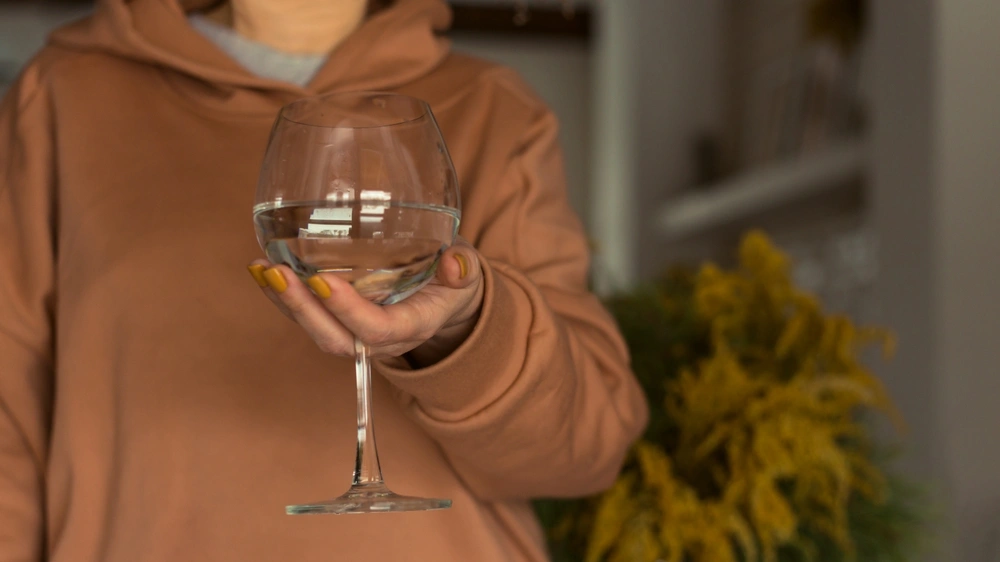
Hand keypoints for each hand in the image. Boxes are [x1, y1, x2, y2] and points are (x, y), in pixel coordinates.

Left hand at [247, 237, 483, 366]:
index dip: (349, 310)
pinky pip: (309, 316)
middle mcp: (379, 339)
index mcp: (411, 326)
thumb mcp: (467, 272)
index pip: (376, 329)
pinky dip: (282, 295)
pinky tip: (261, 268)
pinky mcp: (339, 320)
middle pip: (335, 338)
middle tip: (278, 273)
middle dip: (303, 309)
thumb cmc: (451, 281)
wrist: (444, 298)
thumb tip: (455, 265)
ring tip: (262, 268)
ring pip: (316, 329)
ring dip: (285, 302)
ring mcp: (356, 332)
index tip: (324, 281)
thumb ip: (463, 269)